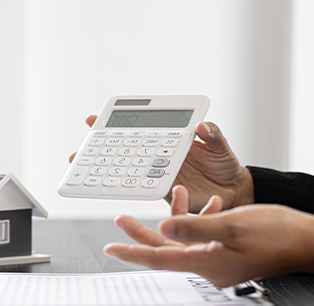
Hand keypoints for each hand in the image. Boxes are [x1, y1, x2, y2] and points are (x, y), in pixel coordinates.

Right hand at [69, 115, 254, 211]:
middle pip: (123, 149)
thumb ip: (212, 134)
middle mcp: (158, 155)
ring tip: (84, 169)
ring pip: (126, 168)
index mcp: (168, 139)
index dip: (115, 123)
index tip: (93, 120)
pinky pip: (140, 187)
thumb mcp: (221, 146)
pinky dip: (124, 186)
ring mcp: (158, 172)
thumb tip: (201, 127)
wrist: (233, 193)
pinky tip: (107, 186)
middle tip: (80, 149)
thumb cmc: (226, 166)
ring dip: (104, 169)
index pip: (139, 128)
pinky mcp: (162, 190)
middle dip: (99, 148)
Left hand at [104, 185, 313, 286]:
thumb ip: (194, 226)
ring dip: (176, 217)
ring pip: (183, 241)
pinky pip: (202, 239)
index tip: (110, 247)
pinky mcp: (227, 254)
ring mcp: (218, 261)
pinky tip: (210, 204)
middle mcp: (207, 265)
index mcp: (204, 262)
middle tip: (122, 218)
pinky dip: (200, 220)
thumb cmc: (277, 234)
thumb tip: (163, 225)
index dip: (132, 251)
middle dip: (142, 232)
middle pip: (165, 249)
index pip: (158, 257)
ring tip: (175, 193)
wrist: (308, 241)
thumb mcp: (231, 224)